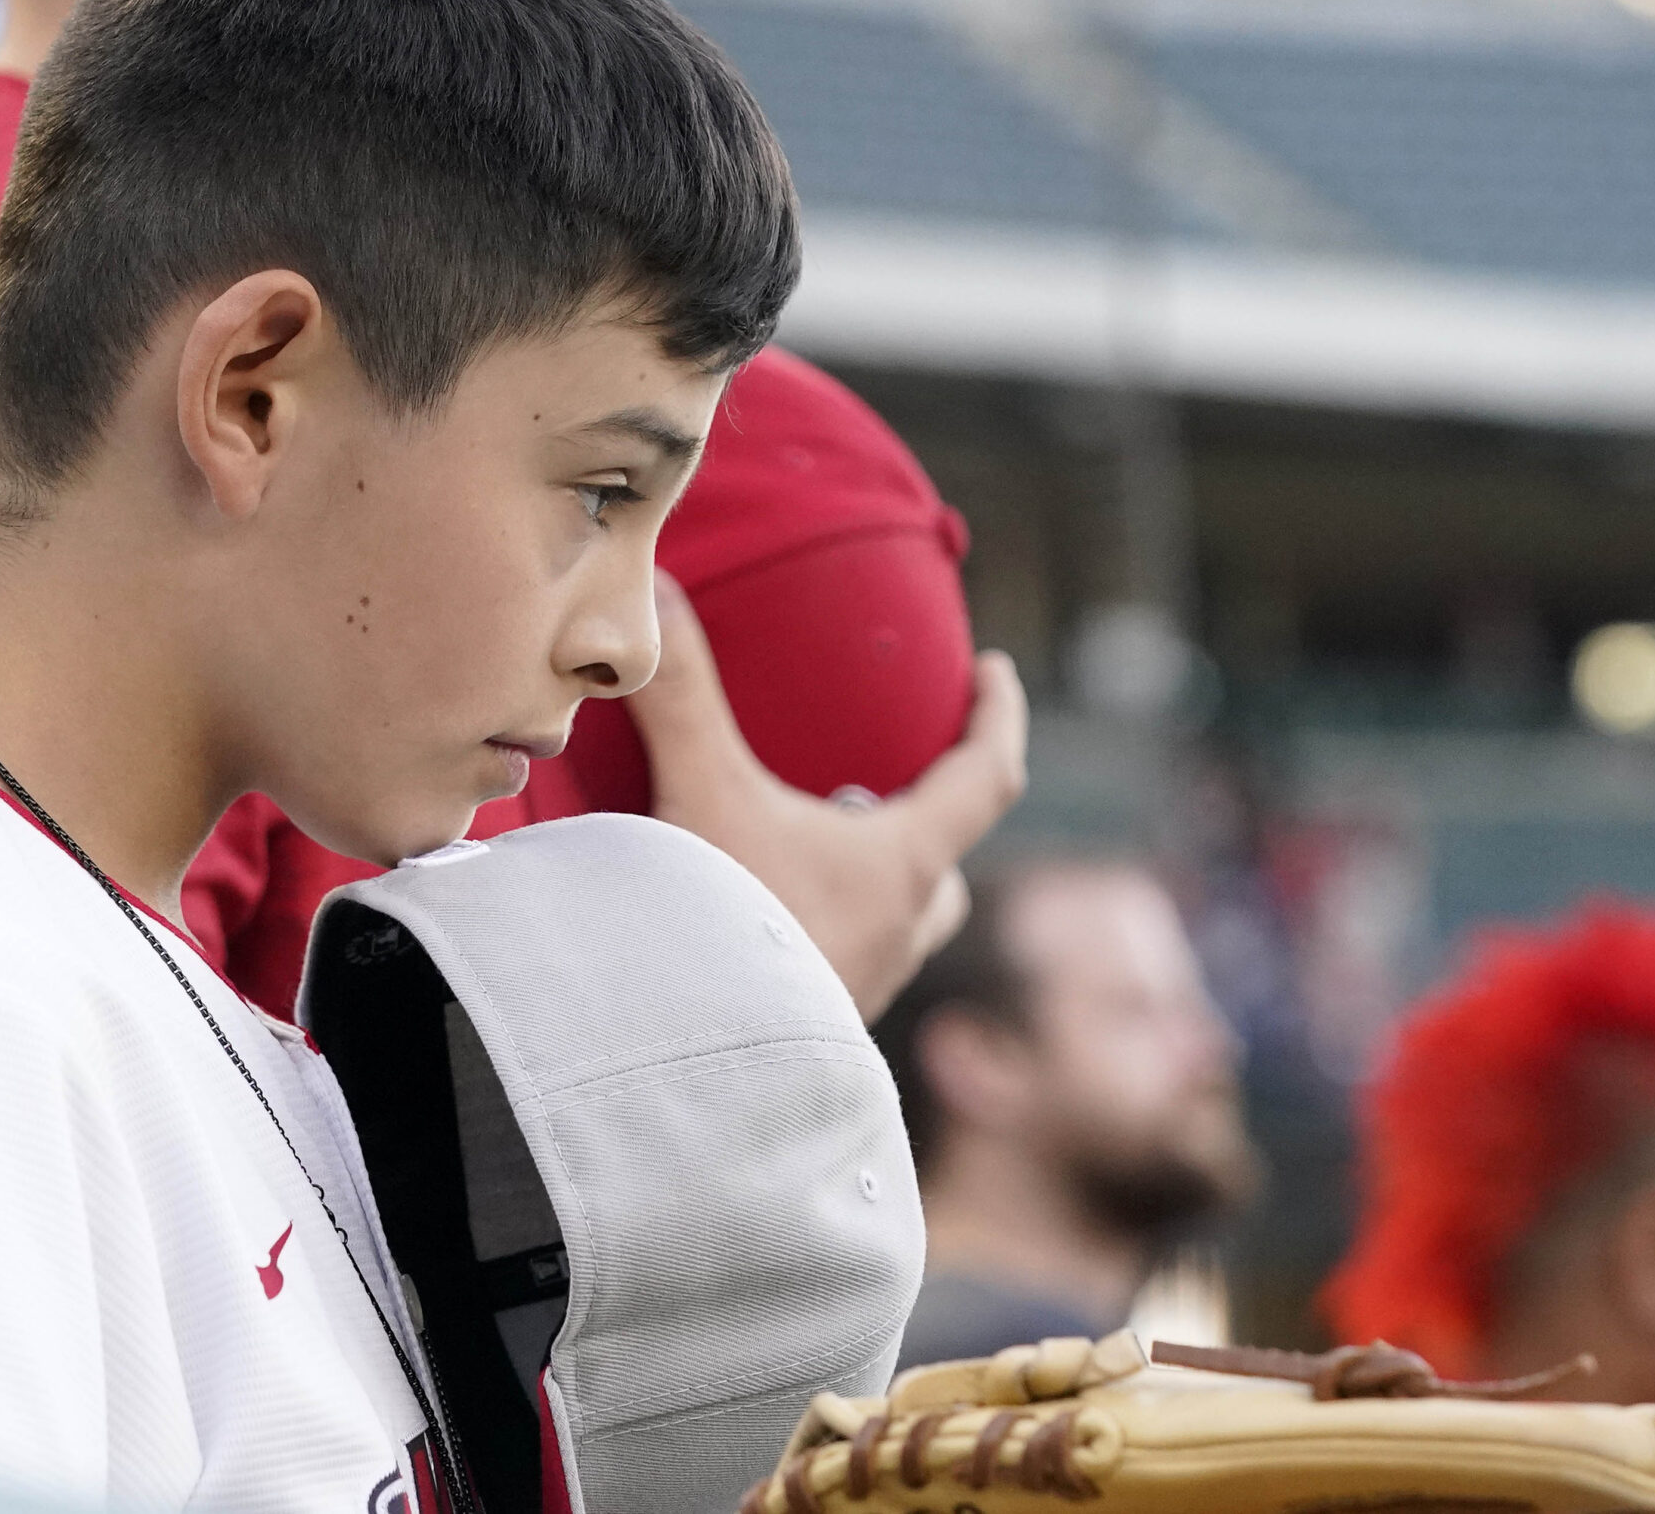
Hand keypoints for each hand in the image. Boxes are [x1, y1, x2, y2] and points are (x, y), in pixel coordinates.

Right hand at [625, 572, 1028, 1021]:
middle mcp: (895, 932)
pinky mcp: (808, 1037)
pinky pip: (836, 972)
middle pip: (945, 873)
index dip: (998, 716)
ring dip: (871, 889)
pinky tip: (755, 931)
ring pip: (896, 930)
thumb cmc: (719, 927)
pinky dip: (814, 937)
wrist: (688, 1069)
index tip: (997, 672)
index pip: (987, 777)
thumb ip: (682, 692)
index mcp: (900, 865)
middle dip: (926, 825)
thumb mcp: (701, 792)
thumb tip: (656, 585)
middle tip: (882, 788)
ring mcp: (855, 994)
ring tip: (809, 858)